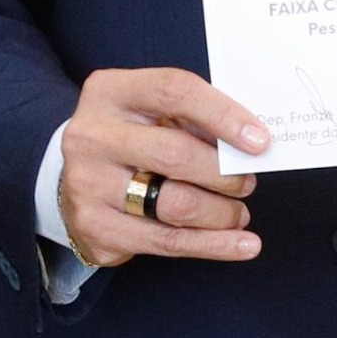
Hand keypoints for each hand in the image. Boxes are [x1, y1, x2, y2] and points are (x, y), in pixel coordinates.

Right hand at [59, 66, 268, 269]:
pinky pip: (168, 242)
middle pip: (176, 154)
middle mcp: (92, 135)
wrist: (76, 179)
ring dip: (222, 212)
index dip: (223, 115)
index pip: (174, 92)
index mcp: (110, 92)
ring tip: (238, 213)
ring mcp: (88, 183)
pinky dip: (214, 245)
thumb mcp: (152, 112)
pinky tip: (243, 245)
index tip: (260, 141)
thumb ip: (192, 118)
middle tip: (247, 182)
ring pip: (176, 203)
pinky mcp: (95, 227)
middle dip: (225, 174)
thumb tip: (251, 142)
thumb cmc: (133, 138)